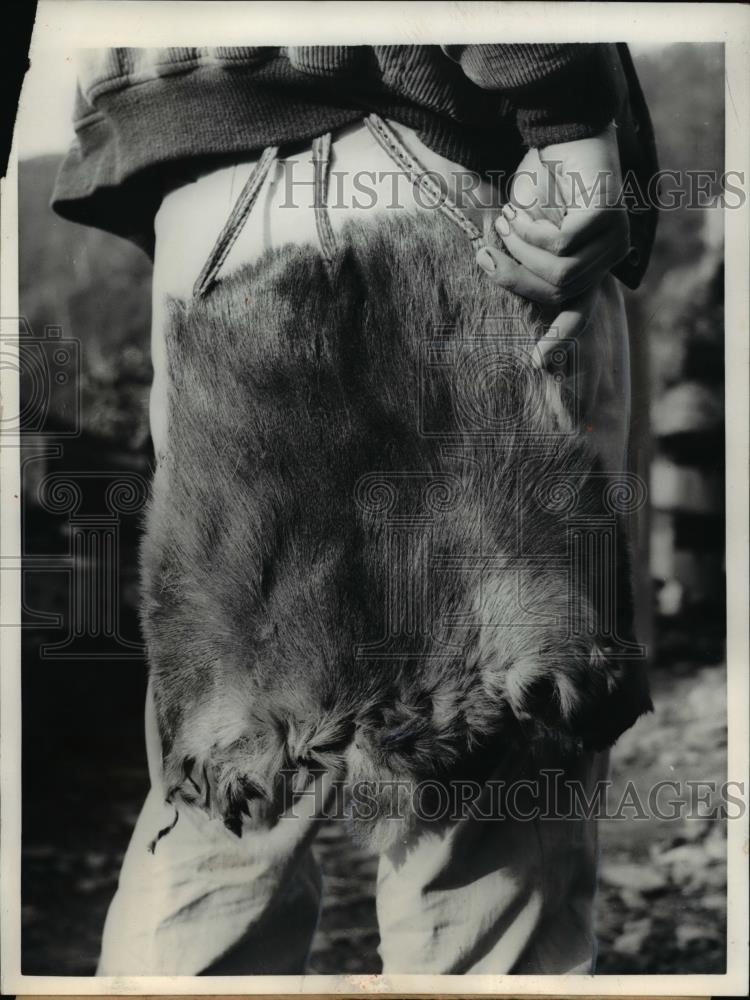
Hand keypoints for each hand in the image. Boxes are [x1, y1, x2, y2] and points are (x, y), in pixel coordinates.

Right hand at [477, 125, 629, 330]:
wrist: (562, 130)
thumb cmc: (540, 181)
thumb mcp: (521, 228)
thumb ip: (518, 258)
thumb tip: (491, 276)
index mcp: (588, 266)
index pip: (579, 313)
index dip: (560, 338)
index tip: (537, 362)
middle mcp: (606, 257)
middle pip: (557, 292)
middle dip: (515, 278)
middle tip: (484, 254)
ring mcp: (613, 237)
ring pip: (559, 273)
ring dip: (521, 251)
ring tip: (504, 223)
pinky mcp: (609, 215)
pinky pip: (561, 244)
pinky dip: (531, 231)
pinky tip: (520, 212)